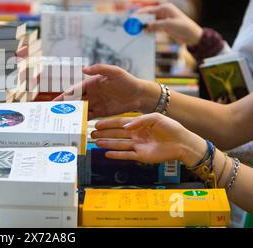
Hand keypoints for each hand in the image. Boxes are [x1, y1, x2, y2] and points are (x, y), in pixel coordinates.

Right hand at [54, 64, 160, 118]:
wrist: (140, 95)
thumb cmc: (128, 80)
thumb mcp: (115, 72)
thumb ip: (100, 69)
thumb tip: (84, 68)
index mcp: (91, 83)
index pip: (74, 90)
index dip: (64, 96)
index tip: (55, 102)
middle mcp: (91, 93)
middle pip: (74, 101)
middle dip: (64, 106)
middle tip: (53, 114)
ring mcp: (95, 103)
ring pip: (80, 109)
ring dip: (71, 115)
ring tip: (61, 122)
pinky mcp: (101, 112)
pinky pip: (89, 116)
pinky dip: (81, 120)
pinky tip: (75, 125)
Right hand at [93, 113, 207, 165]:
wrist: (183, 143)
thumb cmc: (171, 128)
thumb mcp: (156, 118)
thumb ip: (139, 120)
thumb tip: (125, 126)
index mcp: (138, 124)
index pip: (119, 123)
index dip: (108, 124)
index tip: (97, 123)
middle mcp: (136, 135)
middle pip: (116, 134)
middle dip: (104, 134)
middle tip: (91, 133)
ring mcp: (138, 146)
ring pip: (119, 145)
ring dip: (107, 143)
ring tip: (96, 142)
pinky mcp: (141, 156)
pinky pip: (126, 155)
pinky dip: (117, 155)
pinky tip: (107, 154)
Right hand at [137, 3, 202, 45]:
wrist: (193, 36)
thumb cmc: (185, 27)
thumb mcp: (170, 25)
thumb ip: (156, 25)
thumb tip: (145, 26)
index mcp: (165, 8)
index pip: (149, 10)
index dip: (139, 14)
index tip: (132, 18)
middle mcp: (163, 12)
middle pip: (148, 15)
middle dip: (140, 20)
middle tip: (131, 25)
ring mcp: (163, 19)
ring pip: (150, 21)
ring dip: (144, 25)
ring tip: (135, 30)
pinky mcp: (164, 26)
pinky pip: (153, 27)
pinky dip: (148, 30)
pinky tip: (143, 33)